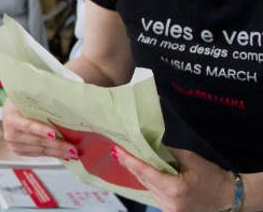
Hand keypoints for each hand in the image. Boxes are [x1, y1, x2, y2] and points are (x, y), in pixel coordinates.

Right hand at [1, 99, 77, 159]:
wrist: (9, 111)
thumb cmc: (20, 103)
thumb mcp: (27, 99)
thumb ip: (41, 104)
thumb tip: (63, 107)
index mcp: (12, 118)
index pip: (28, 125)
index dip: (41, 130)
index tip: (54, 134)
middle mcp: (11, 134)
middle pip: (38, 141)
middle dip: (58, 145)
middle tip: (73, 148)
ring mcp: (14, 144)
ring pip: (40, 150)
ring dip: (58, 153)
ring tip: (73, 153)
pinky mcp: (19, 151)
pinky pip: (39, 154)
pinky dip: (53, 155)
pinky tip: (63, 155)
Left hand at [114, 146, 234, 211]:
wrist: (229, 198)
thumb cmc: (213, 177)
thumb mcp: (192, 159)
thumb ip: (169, 151)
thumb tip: (149, 141)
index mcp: (174, 189)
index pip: (144, 172)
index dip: (128, 160)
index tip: (116, 149)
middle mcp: (168, 202)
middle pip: (144, 180)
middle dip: (131, 164)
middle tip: (119, 149)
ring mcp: (168, 209)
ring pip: (147, 187)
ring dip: (140, 173)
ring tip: (129, 158)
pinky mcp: (169, 211)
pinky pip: (154, 193)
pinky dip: (149, 182)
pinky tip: (145, 172)